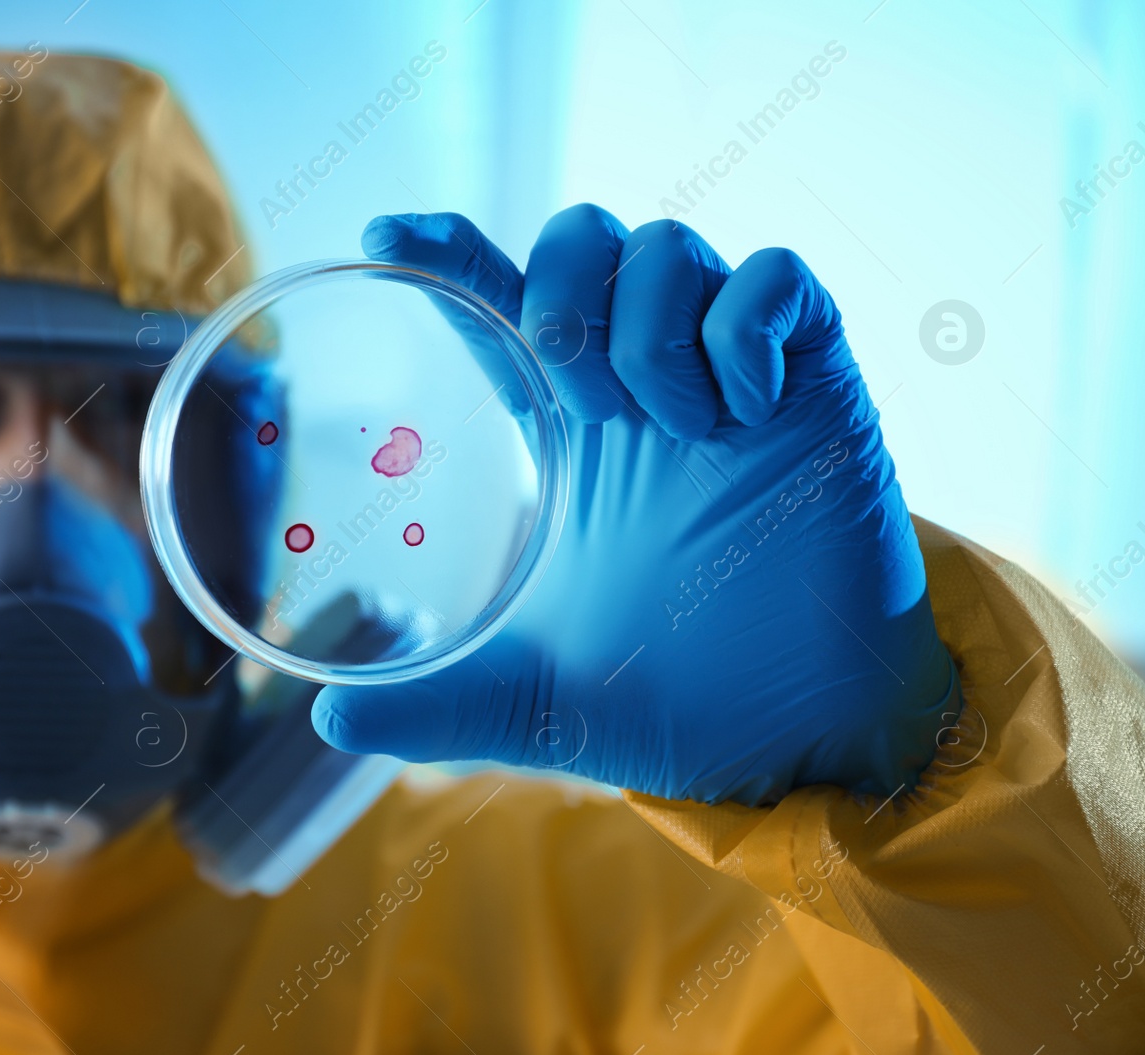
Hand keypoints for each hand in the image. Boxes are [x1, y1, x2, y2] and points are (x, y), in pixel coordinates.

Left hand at [311, 207, 957, 804]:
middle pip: (581, 235)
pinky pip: (776, 279)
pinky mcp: (815, 376)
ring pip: (668, 243)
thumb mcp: (535, 701)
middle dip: (564, 296)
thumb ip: (440, 706)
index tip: (385, 231)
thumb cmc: (675, 699)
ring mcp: (730, 372)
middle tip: (586, 406)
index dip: (445, 252)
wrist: (801, 732)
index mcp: (567, 432)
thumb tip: (329, 725)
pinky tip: (744, 417)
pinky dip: (743, 332)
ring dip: (649, 327)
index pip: (497, 303)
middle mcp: (642, 382)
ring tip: (672, 429)